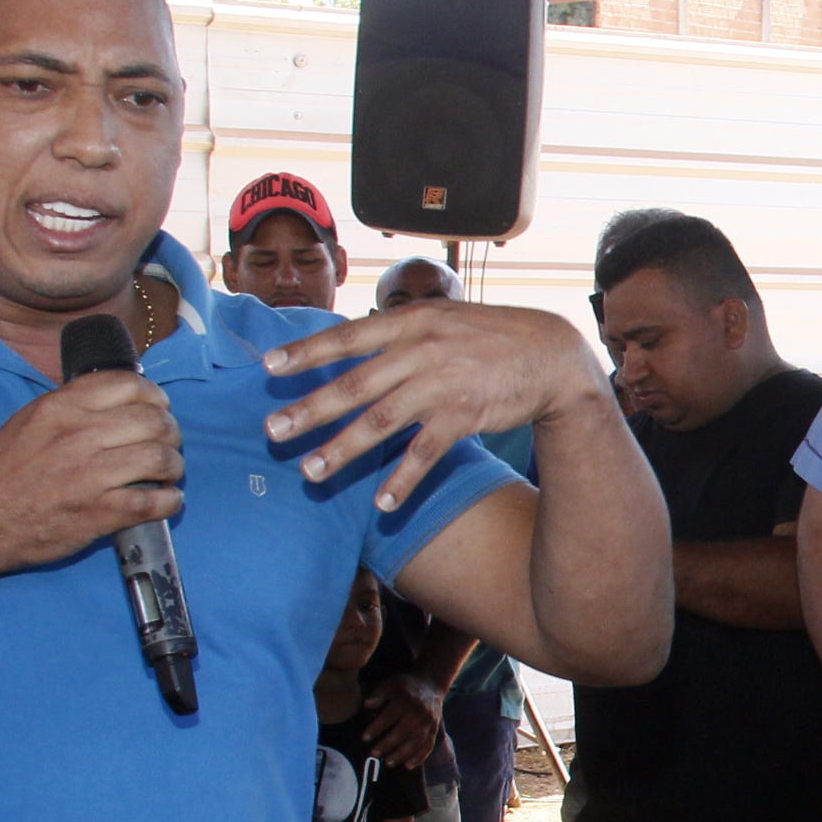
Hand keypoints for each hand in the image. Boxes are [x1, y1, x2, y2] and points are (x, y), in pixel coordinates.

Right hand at [0, 370, 182, 579]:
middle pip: (155, 421)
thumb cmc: (3, 472)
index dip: (155, 397)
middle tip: (167, 445)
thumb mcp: (31, 419)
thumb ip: (75, 405)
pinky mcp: (98, 512)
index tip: (159, 409)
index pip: (131, 385)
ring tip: (166, 475)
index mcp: (61, 406)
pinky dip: (169, 501)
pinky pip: (155, 502)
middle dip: (171, 433)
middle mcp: (78, 435)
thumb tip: (123, 396)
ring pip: (161, 459)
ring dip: (173, 467)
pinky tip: (164, 500)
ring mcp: (89, 475)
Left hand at [260, 299, 598, 513]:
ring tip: (312, 471)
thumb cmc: (492, 337)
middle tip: (273, 430)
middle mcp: (422, 351)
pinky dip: (403, 480)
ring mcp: (443, 385)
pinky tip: (382, 502)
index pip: (348, 337)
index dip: (307, 352)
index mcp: (412, 322)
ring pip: (381, 422)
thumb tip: (353, 344)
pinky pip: (425, 453)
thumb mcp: (444, 319)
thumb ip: (400, 332)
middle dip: (310, 409)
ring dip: (343, 450)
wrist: (552, 356)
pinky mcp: (465, 416)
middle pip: (354, 385)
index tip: (269, 367)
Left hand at [360, 672, 447, 768]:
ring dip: (401, 755)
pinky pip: (428, 747)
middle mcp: (418, 714)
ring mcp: (428, 724)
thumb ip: (379, 693)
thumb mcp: (390, 683)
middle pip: (402, 733)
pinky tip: (408, 766)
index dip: (375, 729)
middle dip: (386, 745)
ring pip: (415, 743)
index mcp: (405, 702)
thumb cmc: (405, 686)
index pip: (388, 717)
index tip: (364, 738)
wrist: (431, 685)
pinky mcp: (434, 730)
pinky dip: (419, 758)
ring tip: (388, 762)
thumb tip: (367, 705)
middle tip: (373, 754)